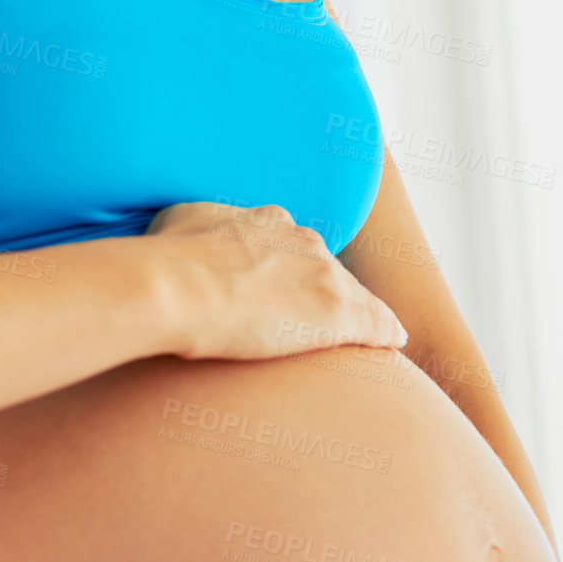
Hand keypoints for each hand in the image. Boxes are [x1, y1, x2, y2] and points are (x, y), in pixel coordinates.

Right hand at [144, 201, 408, 360]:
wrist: (175, 287)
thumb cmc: (166, 259)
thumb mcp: (180, 221)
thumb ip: (201, 224)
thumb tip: (194, 231)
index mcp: (270, 220)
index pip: (299, 248)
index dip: (299, 270)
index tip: (297, 287)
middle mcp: (304, 241)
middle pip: (332, 271)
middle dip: (332, 293)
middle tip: (329, 319)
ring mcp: (324, 276)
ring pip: (358, 296)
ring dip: (366, 314)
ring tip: (377, 334)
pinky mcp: (336, 312)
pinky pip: (374, 322)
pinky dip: (386, 331)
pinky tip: (395, 341)